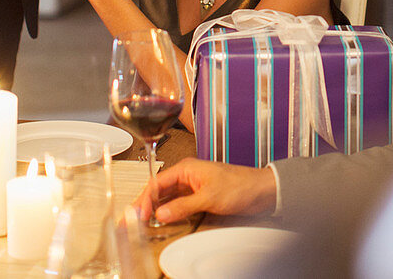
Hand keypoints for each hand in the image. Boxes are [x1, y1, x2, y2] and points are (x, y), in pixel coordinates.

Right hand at [135, 158, 276, 222]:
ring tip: (142, 222)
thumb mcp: (209, 197)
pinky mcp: (199, 196)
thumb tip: (161, 214)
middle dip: (145, 205)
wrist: (260, 190)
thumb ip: (183, 206)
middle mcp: (187, 175)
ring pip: (167, 198)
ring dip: (155, 209)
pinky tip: (162, 220)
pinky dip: (168, 212)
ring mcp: (192, 186)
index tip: (137, 215)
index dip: (144, 200)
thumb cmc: (240, 185)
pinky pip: (177, 203)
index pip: (157, 183)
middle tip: (132, 220)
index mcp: (186, 168)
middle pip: (159, 190)